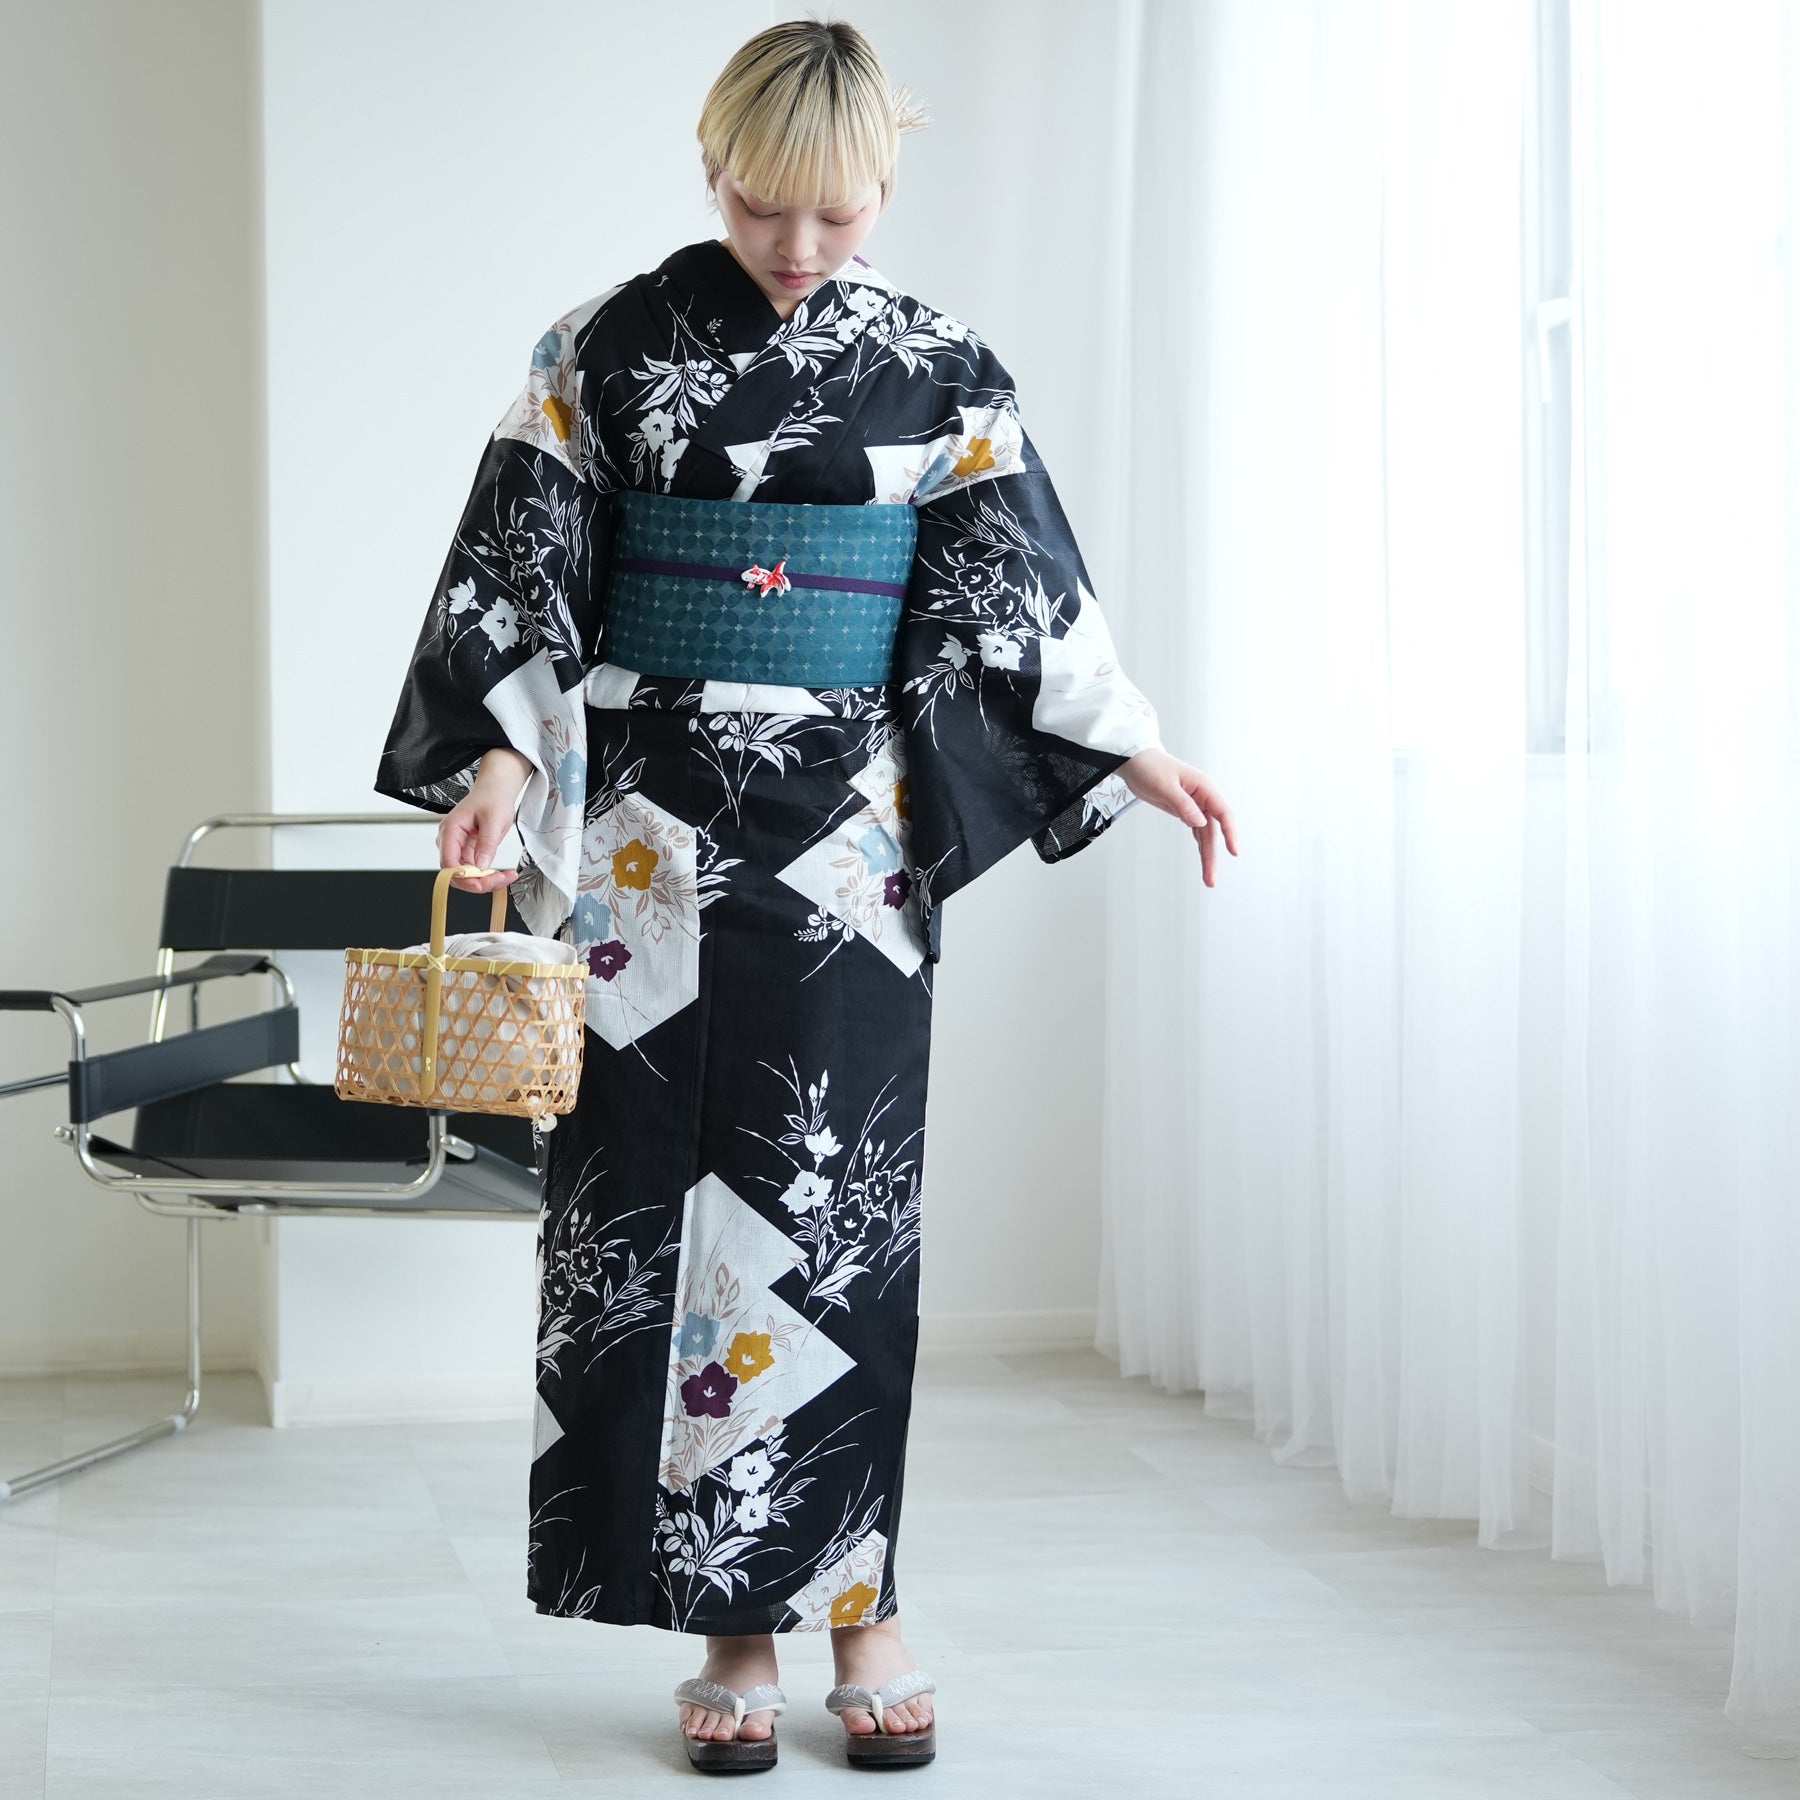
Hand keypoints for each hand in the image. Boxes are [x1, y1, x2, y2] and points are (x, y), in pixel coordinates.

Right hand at [437, 748, 531, 892]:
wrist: (495, 790)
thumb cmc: (492, 798)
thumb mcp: (494, 820)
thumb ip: (487, 843)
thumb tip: (482, 866)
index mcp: (450, 830)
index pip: (448, 862)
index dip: (462, 878)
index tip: (480, 885)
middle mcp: (449, 840)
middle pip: (456, 873)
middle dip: (478, 882)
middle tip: (501, 879)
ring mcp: (457, 847)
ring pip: (466, 874)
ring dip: (485, 880)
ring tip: (506, 876)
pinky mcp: (467, 851)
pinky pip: (474, 870)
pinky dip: (488, 875)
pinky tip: (503, 873)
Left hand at [1118, 745, 1238, 886]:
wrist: (1135, 761)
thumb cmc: (1150, 767)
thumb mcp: (1164, 786)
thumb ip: (1183, 804)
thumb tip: (1201, 822)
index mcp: (1204, 787)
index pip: (1223, 813)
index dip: (1230, 833)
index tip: (1234, 852)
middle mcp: (1204, 797)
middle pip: (1213, 831)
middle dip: (1212, 855)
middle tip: (1211, 879)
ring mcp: (1195, 804)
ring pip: (1205, 834)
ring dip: (1206, 854)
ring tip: (1208, 878)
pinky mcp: (1185, 810)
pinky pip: (1197, 831)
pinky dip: (1200, 844)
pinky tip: (1203, 858)